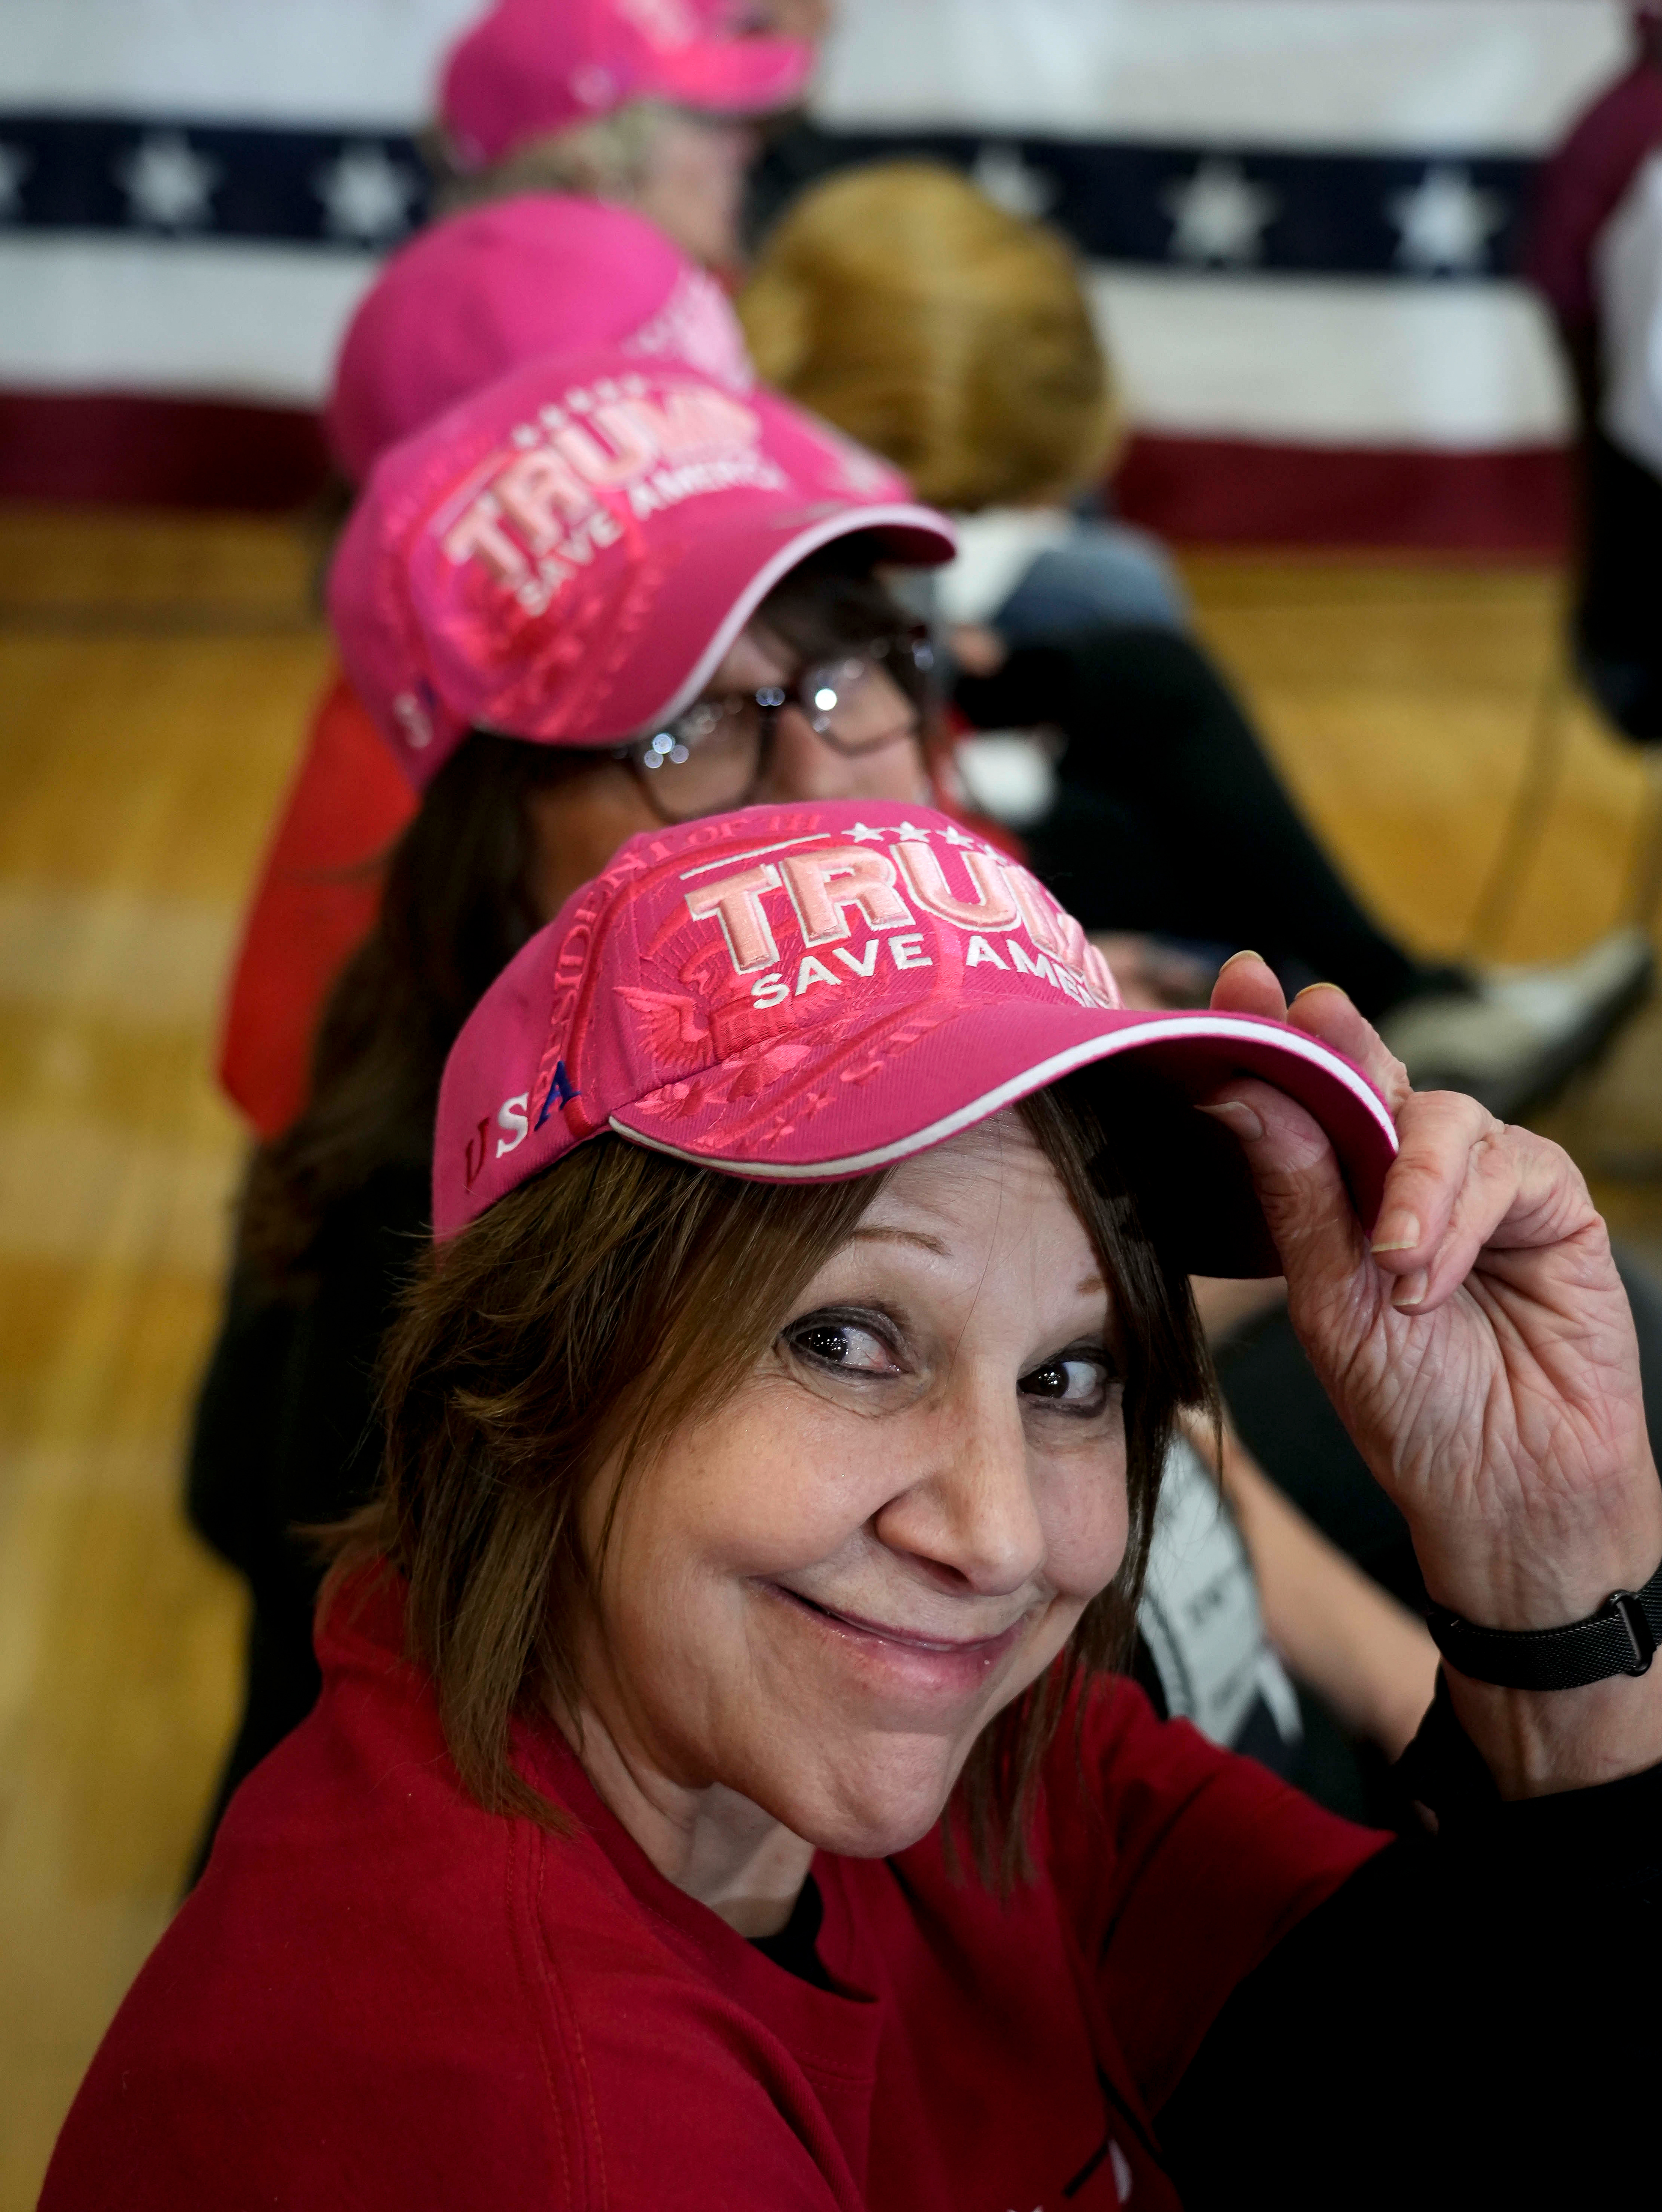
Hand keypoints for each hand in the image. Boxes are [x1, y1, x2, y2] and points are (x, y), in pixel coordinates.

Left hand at [1201, 952, 1661, 1795]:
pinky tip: (1431, 1277)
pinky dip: (1459, 1218)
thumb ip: (1296, 1194)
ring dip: (1410, 1185)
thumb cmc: (1411, 1405)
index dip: (1267, 1032)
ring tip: (1393, 1268)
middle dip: (1335, 1040)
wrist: (1500, 1487)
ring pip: (1440, 1116)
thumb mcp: (1326, 1300)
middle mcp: (1404, 1169)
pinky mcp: (1549, 1198)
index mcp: (1337, 1188)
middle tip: (1307, 1016)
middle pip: (1369, 1069)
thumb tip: (1244, 1093)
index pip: (1299, 1090)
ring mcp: (1478, 1180)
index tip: (1235, 982)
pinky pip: (1506, 1165)